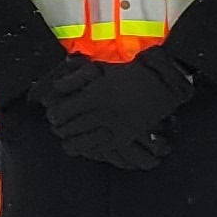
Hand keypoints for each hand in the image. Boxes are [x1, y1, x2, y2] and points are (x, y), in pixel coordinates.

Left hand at [37, 52, 184, 169]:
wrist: (164, 84)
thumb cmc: (134, 72)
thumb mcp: (103, 68)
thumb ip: (81, 75)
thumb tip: (60, 77)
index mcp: (94, 94)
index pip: (60, 111)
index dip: (53, 113)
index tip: (53, 112)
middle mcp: (100, 113)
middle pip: (67, 127)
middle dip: (59, 127)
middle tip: (58, 125)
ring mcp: (112, 127)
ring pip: (80, 142)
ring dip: (71, 140)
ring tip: (67, 138)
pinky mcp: (124, 137)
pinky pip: (99, 148)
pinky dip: (89, 148)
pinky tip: (85, 145)